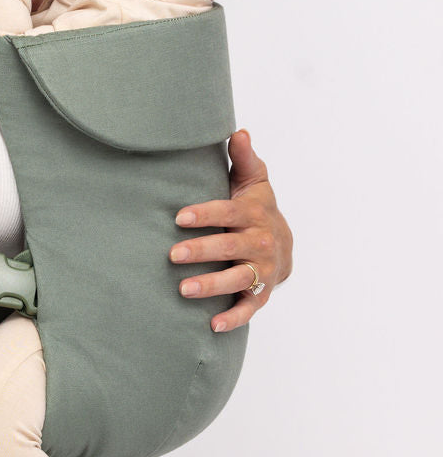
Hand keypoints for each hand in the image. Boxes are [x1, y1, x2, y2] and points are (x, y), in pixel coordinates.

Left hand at [169, 128, 292, 333]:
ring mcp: (261, 270)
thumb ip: (243, 158)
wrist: (284, 244)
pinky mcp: (260, 293)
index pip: (228, 213)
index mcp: (253, 214)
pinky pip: (248, 307)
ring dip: (211, 286)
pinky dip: (233, 318)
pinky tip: (213, 325)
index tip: (179, 217)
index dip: (205, 215)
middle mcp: (259, 242)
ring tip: (183, 290)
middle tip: (172, 255)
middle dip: (201, 252)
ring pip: (236, 279)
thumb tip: (237, 131)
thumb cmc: (257, 208)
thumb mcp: (253, 181)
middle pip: (229, 248)